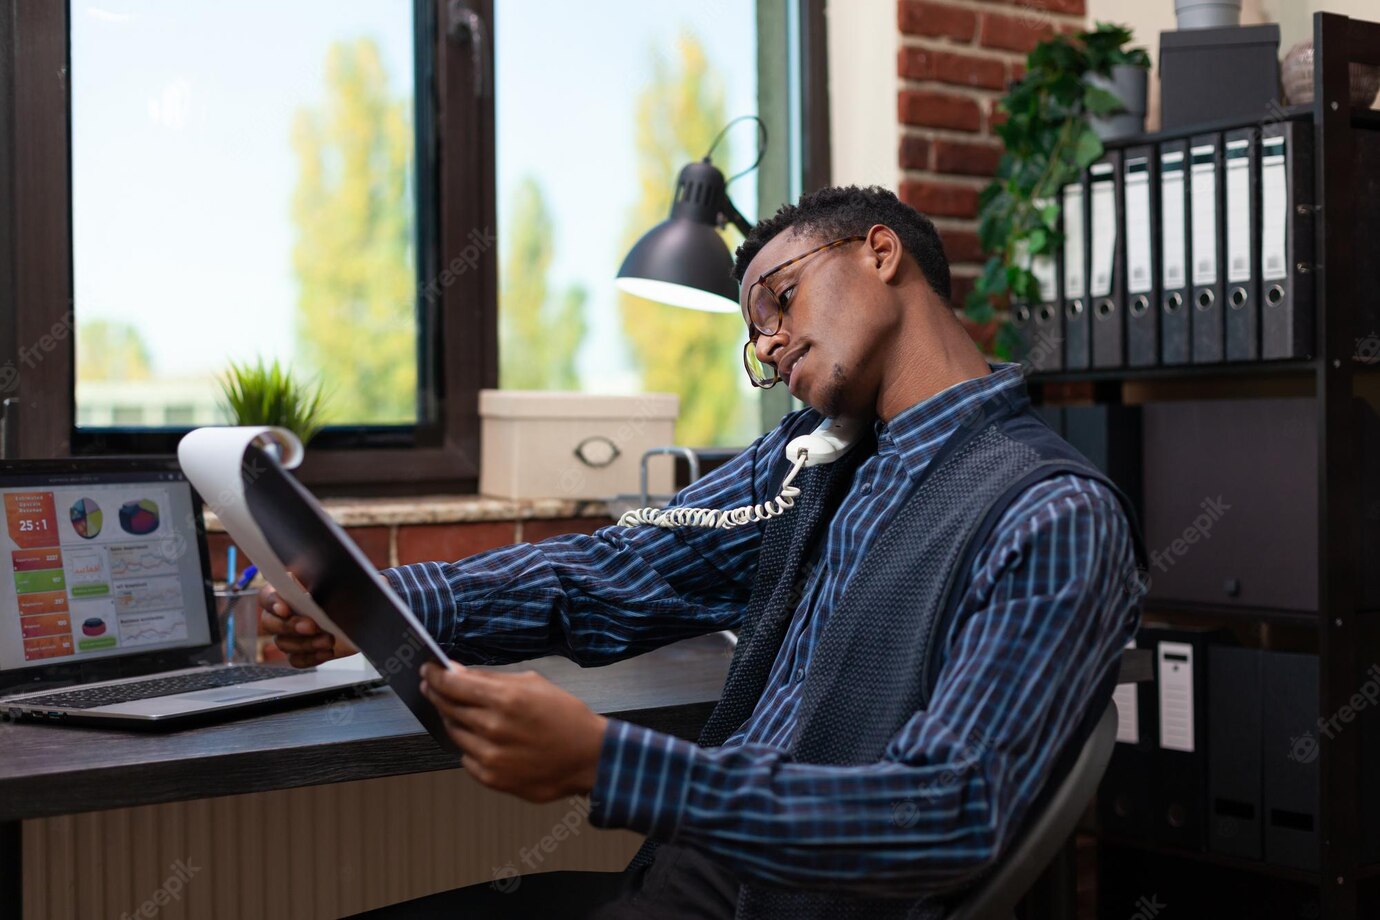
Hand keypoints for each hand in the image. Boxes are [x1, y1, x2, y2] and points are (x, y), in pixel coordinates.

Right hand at [257, 583, 357, 667]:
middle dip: (290, 625)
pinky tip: (328, 651)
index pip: (267, 595)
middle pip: (269, 622)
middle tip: (311, 626)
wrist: (368, 611)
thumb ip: (321, 583)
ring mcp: (291, 634)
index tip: (285, 609)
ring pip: (283, 643)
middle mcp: (284, 612)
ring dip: (305, 643)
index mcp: (288, 587)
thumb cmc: (351, 590)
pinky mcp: (303, 652)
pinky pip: (297, 660)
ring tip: (328, 639)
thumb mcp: (339, 581)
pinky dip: (312, 657)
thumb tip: (311, 594)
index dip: (272, 602)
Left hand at [420, 662, 608, 802]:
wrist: (588, 757)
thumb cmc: (565, 716)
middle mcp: (493, 728)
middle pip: (447, 707)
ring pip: (454, 732)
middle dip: (437, 693)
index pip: (452, 684)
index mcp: (505, 699)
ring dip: (453, 719)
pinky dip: (470, 745)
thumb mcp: (533, 684)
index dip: (435, 675)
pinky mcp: (492, 778)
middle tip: (433, 686)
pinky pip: (466, 756)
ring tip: (464, 712)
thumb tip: (457, 671)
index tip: (427, 670)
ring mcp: (491, 756)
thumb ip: (492, 679)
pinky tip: (485, 738)